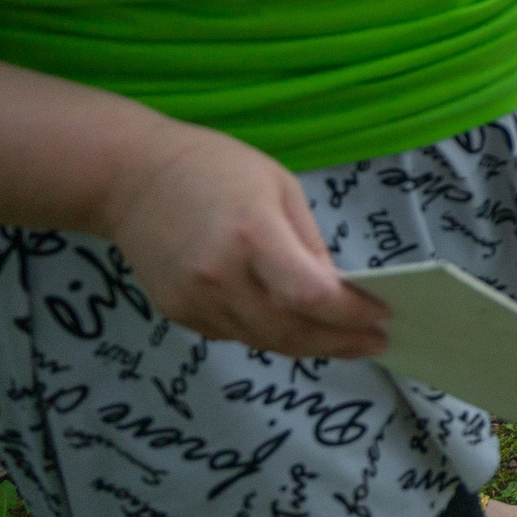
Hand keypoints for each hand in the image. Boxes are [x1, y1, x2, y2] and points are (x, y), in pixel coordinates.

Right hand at [102, 122, 391, 359]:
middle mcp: (220, 276)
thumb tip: (337, 289)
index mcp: (252, 235)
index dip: (350, 314)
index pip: (309, 294)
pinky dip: (270, 334)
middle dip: (339, 342)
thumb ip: (309, 243)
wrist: (133, 179)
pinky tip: (295, 327)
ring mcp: (194, 300)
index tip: (383, 316)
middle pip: (289, 330)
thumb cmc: (217, 170)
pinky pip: (235, 334)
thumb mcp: (281, 188)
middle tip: (377, 343)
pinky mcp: (177, 312)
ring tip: (346, 342)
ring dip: (308, 346)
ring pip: (263, 340)